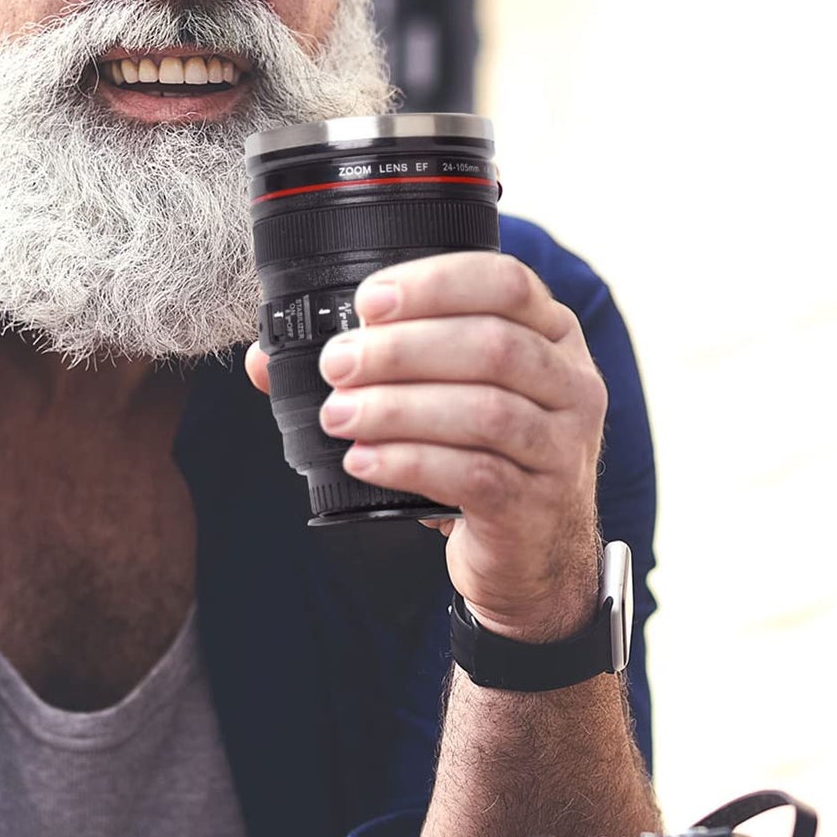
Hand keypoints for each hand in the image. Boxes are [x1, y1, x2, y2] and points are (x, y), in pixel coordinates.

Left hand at [245, 252, 605, 637]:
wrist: (533, 555)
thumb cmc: (484, 457)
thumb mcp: (447, 398)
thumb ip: (373, 365)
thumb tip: (266, 360)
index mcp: (552, 336)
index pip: (506, 282)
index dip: (435, 283)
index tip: (369, 300)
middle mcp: (570, 385)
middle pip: (491, 345)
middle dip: (402, 349)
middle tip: (337, 363)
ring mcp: (561, 448)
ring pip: (484, 411)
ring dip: (397, 408)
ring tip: (339, 414)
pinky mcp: (536, 506)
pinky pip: (473, 475)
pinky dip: (409, 463)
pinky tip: (363, 460)